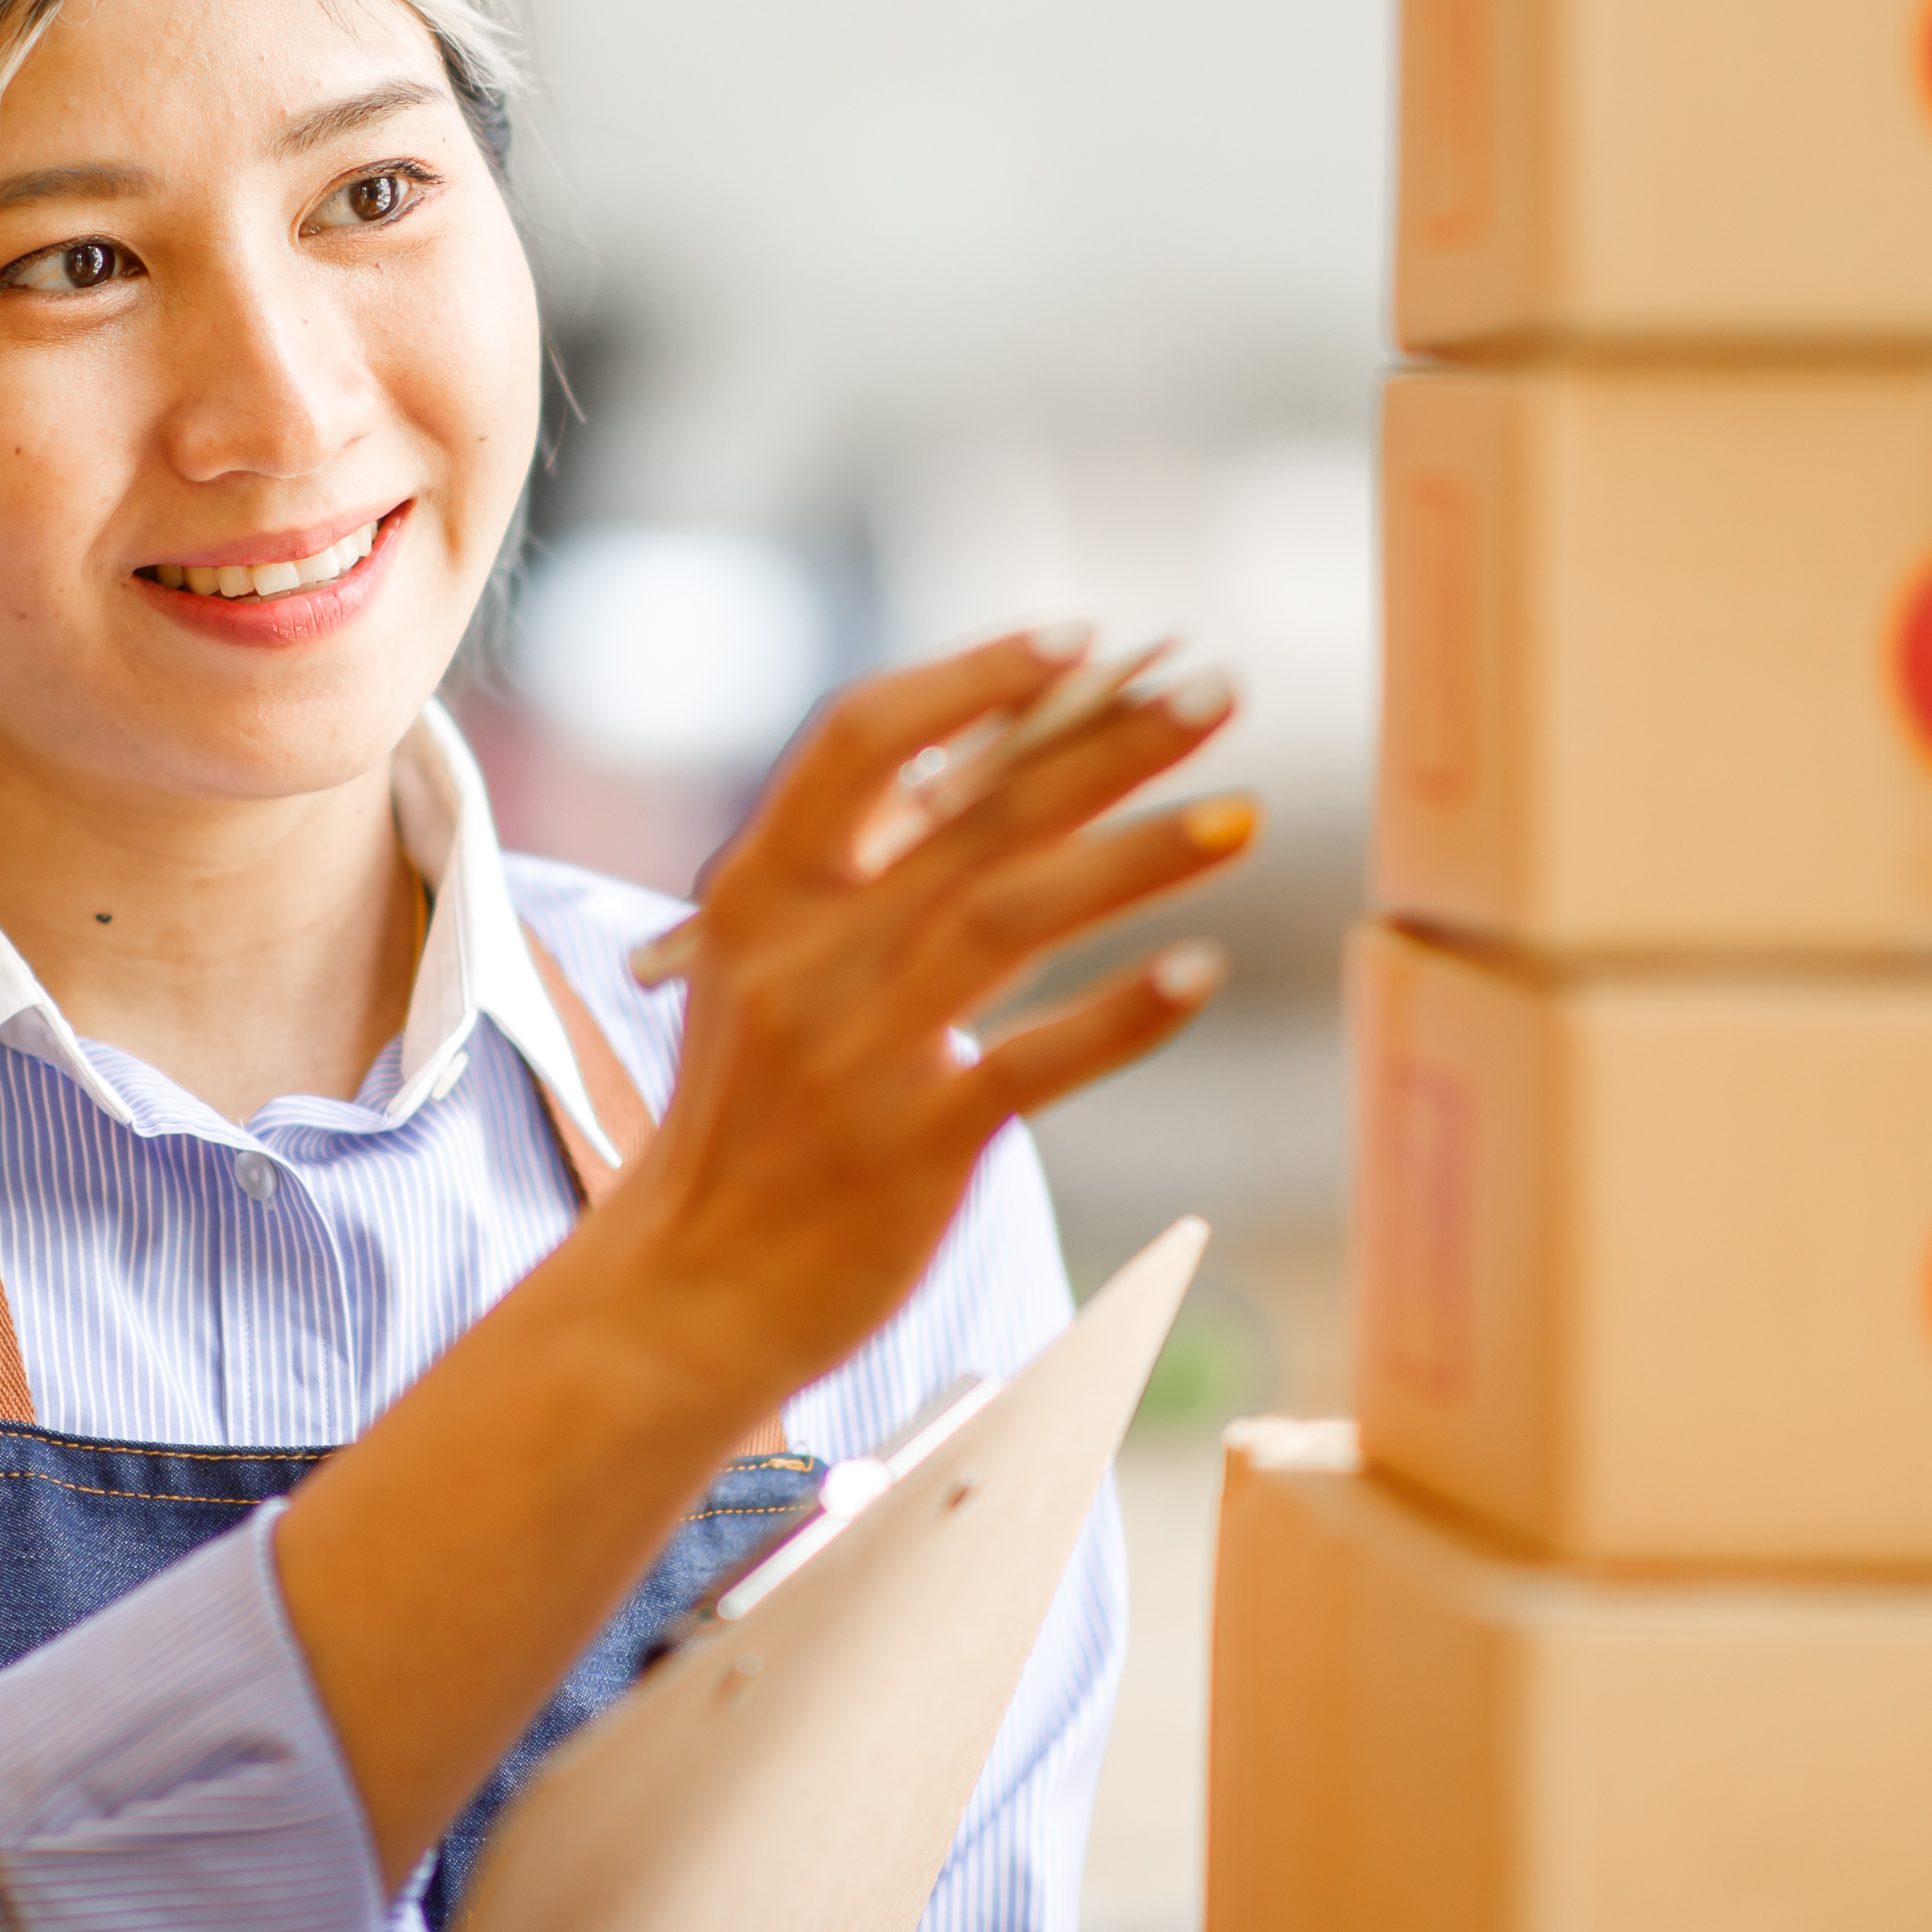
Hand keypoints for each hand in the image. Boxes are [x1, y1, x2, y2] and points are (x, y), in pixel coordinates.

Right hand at [589, 626, 1253, 1411]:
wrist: (684, 1293)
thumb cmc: (748, 1122)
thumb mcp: (762, 977)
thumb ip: (853, 881)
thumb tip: (988, 766)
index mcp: (758, 896)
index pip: (863, 739)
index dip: (975, 678)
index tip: (1084, 638)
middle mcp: (803, 955)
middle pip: (974, 812)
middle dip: (1107, 741)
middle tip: (1217, 686)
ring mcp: (856, 1050)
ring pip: (1012, 913)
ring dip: (1139, 852)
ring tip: (1247, 812)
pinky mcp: (913, 1146)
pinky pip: (1034, 1061)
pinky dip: (1123, 1014)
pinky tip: (1200, 970)